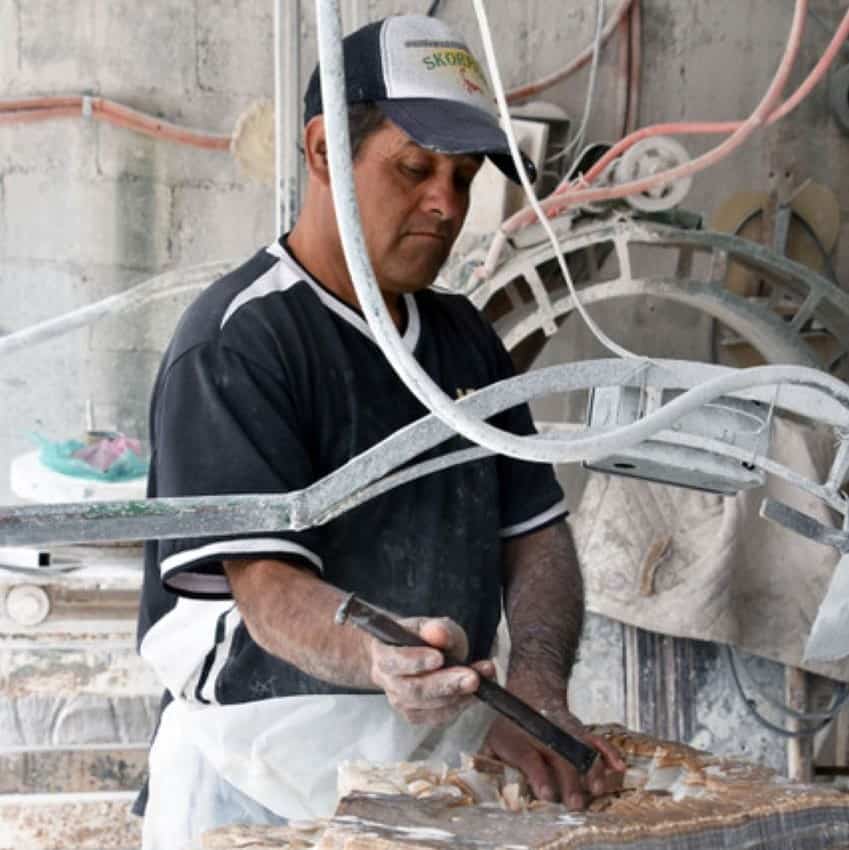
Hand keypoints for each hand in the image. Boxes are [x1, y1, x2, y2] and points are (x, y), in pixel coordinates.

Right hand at [368, 616, 495, 725]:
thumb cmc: (426, 637)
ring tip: (483, 679)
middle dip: (445, 684)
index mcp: (383, 650)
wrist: (421, 654)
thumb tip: (438, 632)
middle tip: (473, 677)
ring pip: (426, 706)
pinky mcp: (414, 715)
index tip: (439, 657)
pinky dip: (457, 705)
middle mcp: (385, 679)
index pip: (393, 660)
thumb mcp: (434, 625)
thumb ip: (438, 629)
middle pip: (411, 689)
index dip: (415, 661)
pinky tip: (473, 693)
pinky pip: (436, 717)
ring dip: (458, 695)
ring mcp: (398, 700)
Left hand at [483, 704, 624, 809]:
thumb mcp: (495, 740)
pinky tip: (617, 766)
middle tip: (575, 803)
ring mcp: (564, 732)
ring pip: (580, 749)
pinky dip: (607, 752)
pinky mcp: (579, 731)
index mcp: (519, 740)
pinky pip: (596, 740)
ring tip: (596, 788)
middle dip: (568, 782)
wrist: (530, 691)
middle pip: (560, 759)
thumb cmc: (509, 724)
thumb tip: (489, 779)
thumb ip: (495, 759)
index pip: (529, 759)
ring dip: (590, 770)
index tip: (546, 794)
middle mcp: (545, 736)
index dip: (538, 776)